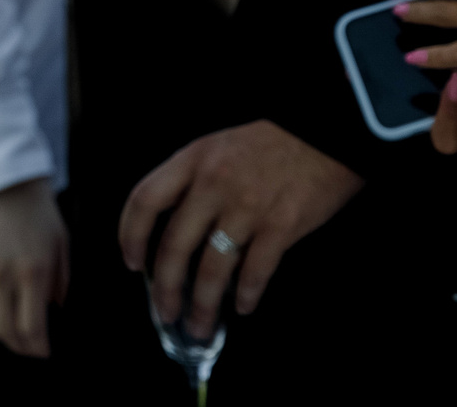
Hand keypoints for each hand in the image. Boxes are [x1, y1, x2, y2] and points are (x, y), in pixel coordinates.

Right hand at [0, 178, 68, 358]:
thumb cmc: (34, 207)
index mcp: (31, 271)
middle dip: (17, 344)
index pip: (30, 329)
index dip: (37, 348)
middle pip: (2, 330)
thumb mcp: (60, 242)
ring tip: (5, 326)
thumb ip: (60, 281)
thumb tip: (54, 311)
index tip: (42, 352)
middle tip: (25, 345)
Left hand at [120, 120, 363, 340]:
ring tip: (200, 325)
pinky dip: (247, 294)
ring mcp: (247, 206)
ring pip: (212, 267)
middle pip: (174, 244)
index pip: (145, 200)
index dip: (131, 235)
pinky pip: (256, 271)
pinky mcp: (282, 225)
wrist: (325, 131)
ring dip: (204, 304)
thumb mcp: (218, 147)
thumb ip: (194, 181)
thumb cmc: (271, 142)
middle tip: (165, 312)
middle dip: (165, 287)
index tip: (132, 262)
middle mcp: (213, 183)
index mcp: (192, 160)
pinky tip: (243, 306)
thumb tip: (176, 231)